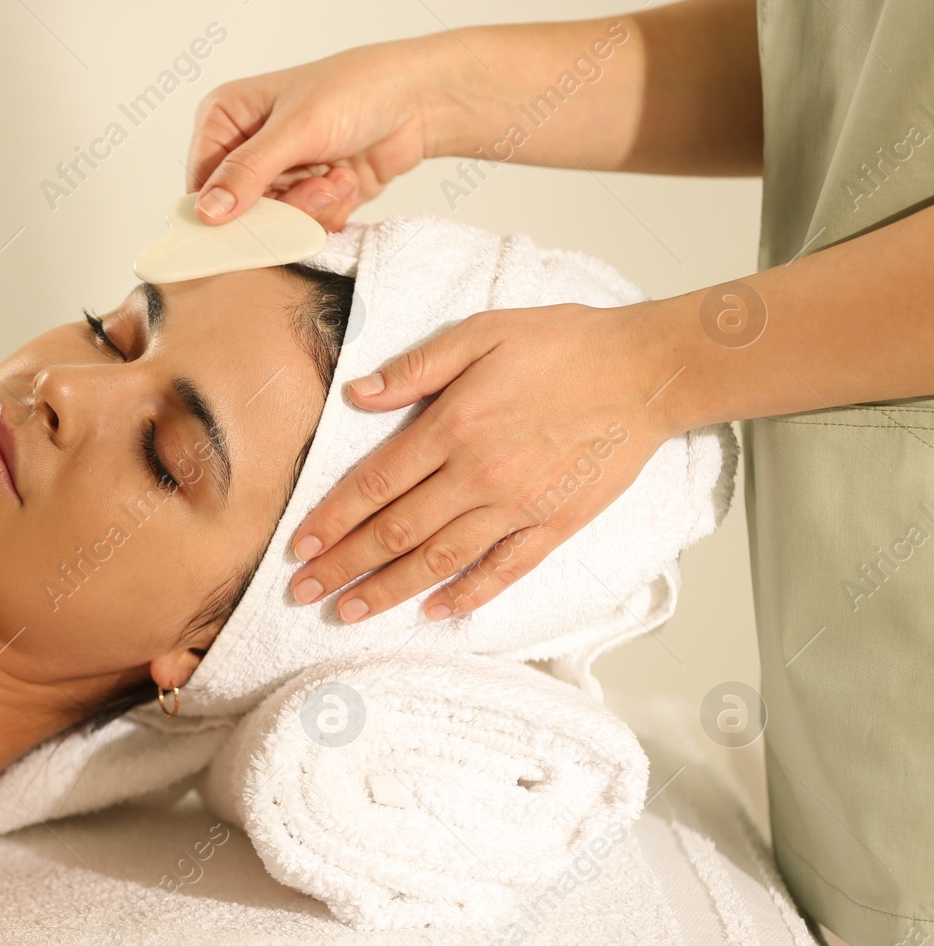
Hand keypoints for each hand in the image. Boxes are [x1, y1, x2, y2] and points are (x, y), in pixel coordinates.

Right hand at [186, 39, 449, 230]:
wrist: (418, 101)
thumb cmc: (357, 91)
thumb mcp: (296, 129)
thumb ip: (249, 172)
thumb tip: (206, 211)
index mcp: (224, 117)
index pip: (201, 183)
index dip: (225, 210)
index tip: (257, 222)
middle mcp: (244, 147)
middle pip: (239, 211)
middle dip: (283, 206)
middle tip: (316, 183)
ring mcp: (277, 173)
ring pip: (274, 223)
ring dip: (311, 207)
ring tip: (336, 175)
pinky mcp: (306, 195)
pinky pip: (302, 227)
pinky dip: (328, 211)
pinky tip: (346, 179)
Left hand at [288, 301, 681, 621]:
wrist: (647, 370)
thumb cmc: (564, 344)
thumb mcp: (481, 332)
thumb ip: (416, 367)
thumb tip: (356, 394)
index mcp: (453, 427)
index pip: (373, 485)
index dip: (330, 521)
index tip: (298, 548)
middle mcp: (479, 475)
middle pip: (395, 532)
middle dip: (343, 567)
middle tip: (302, 594)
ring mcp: (518, 506)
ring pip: (440, 560)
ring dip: (389, 590)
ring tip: (349, 613)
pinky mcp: (555, 524)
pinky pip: (504, 570)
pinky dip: (468, 596)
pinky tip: (435, 613)